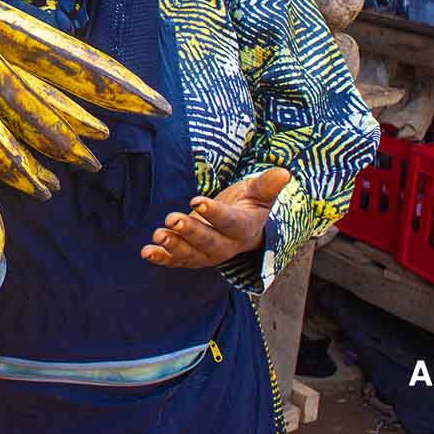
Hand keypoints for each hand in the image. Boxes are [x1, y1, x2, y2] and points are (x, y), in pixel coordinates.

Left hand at [140, 167, 290, 268]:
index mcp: (243, 228)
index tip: (197, 201)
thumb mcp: (259, 193)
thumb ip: (267, 185)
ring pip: (191, 255)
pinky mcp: (191, 257)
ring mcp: (207, 254)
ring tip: (157, 234)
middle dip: (190, 232)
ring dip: (173, 246)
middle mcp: (226, 246)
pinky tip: (147, 252)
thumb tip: (286, 172)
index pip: (229, 222)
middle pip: (208, 242)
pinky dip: (161, 258)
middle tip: (172, 219)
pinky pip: (176, 261)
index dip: (214, 213)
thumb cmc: (248, 205)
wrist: (241, 229)